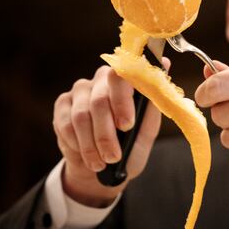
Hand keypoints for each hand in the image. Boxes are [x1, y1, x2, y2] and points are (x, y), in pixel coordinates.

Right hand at [53, 64, 166, 206]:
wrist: (105, 166)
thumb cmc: (130, 144)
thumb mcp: (147, 129)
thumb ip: (153, 100)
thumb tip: (165, 63)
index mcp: (126, 79)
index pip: (121, 76)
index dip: (122, 101)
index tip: (127, 126)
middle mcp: (102, 78)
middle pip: (99, 100)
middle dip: (106, 133)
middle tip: (114, 156)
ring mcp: (81, 89)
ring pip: (81, 115)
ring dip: (92, 144)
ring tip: (102, 162)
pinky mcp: (63, 103)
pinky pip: (65, 124)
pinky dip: (78, 144)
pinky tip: (87, 156)